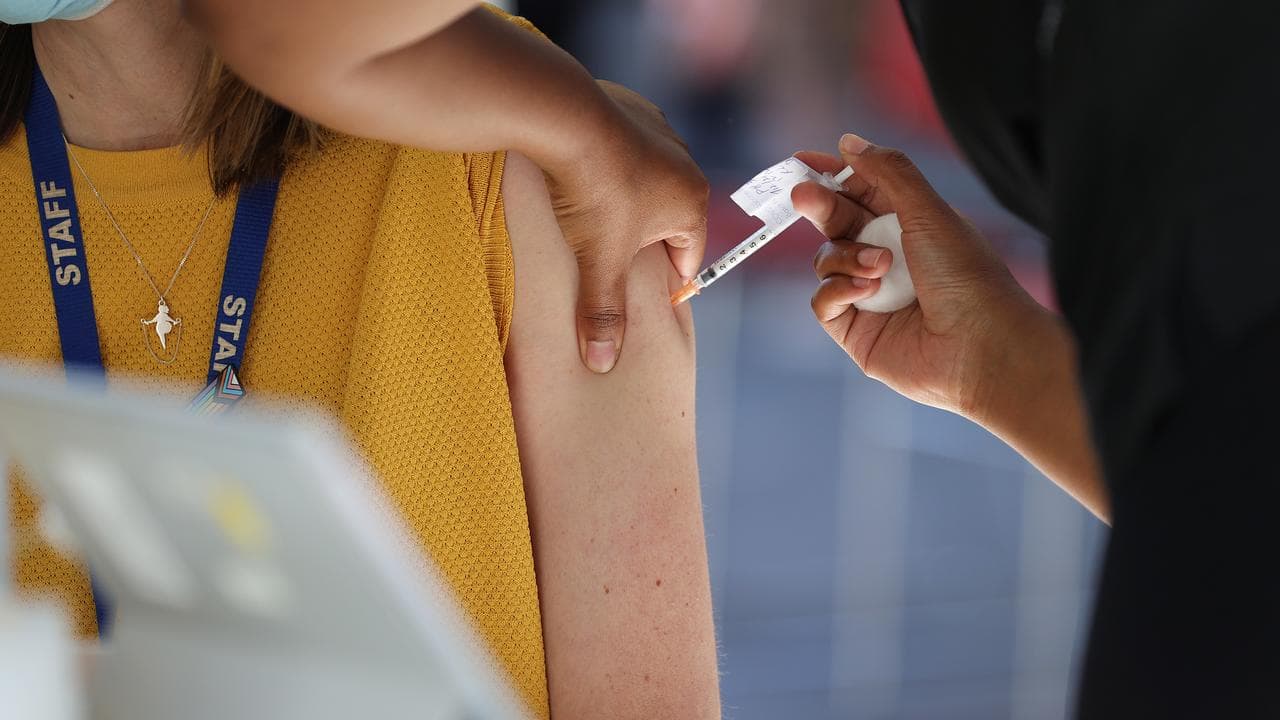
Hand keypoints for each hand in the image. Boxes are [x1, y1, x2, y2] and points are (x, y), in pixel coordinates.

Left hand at [540, 81, 707, 372]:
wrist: (565, 116)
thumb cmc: (593, 191)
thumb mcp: (598, 260)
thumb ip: (604, 311)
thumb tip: (603, 363)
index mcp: (692, 203)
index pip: (686, 259)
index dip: (659, 284)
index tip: (632, 296)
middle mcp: (686, 165)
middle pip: (665, 222)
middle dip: (637, 244)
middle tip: (602, 258)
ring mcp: (660, 133)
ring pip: (645, 184)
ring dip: (623, 202)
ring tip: (587, 217)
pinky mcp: (630, 110)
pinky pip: (623, 150)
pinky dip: (608, 165)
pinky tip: (580, 174)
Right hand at [793, 134, 1049, 419]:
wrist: (980, 348)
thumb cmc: (967, 277)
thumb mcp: (928, 211)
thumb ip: (887, 173)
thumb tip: (849, 142)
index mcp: (911, 225)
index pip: (861, 192)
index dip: (833, 175)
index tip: (804, 160)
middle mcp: (888, 257)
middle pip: (836, 222)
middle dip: (820, 206)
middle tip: (803, 195)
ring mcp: (869, 294)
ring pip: (826, 260)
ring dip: (845, 257)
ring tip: (879, 267)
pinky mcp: (855, 330)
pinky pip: (824, 300)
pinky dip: (837, 290)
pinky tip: (865, 292)